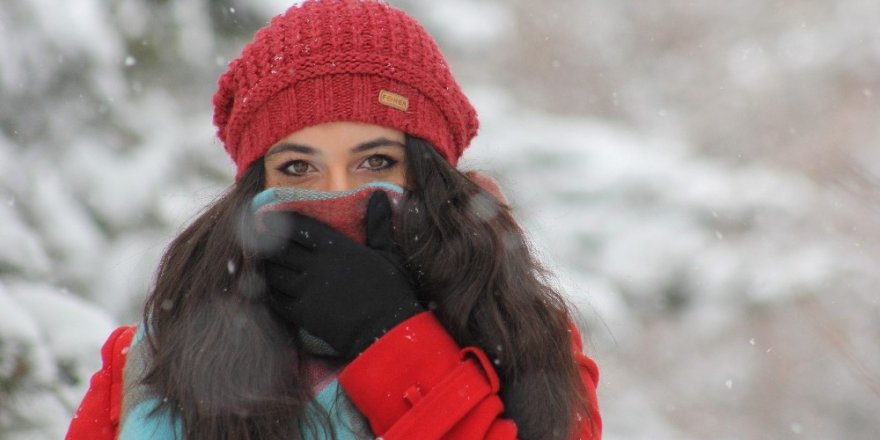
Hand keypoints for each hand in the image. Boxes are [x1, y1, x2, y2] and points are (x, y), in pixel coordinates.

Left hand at [257, 191, 422, 360]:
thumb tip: (378, 195)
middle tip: (254, 235)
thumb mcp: (388, 253)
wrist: (387, 330)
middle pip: (280, 249)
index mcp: (336, 247)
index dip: (281, 221)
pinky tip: (272, 288)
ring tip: (261, 261)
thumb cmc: (391, 290)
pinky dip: (272, 291)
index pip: (299, 228)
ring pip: (275, 273)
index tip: (269, 216)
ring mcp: (307, 290)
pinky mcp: (303, 313)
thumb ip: (378, 224)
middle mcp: (316, 265)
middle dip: (265, 241)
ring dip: (267, 266)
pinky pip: (279, 299)